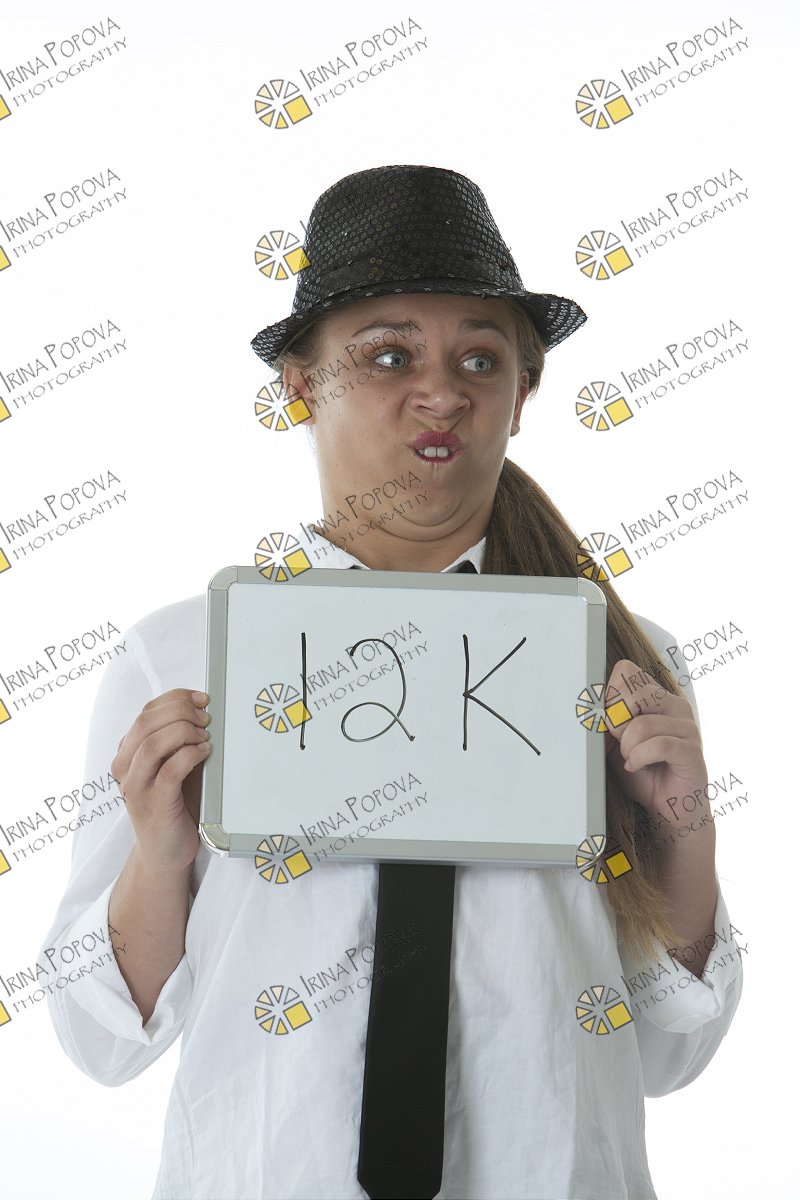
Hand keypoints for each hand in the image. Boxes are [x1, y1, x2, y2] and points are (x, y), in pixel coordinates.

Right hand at [111, 688, 211, 871]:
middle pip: (147, 722)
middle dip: (181, 711)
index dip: (176, 699)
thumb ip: (179, 740)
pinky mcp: (154, 804)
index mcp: (128, 752)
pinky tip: (205, 752)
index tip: (201, 698)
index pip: (147, 712)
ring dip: (184, 732)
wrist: (165, 851)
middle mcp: (125, 768)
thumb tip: (204, 710)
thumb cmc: (174, 804)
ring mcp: (136, 787)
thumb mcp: (174, 765)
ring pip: (153, 743)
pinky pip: (170, 770)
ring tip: (205, 736)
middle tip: (206, 718)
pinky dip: (190, 755)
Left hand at [603, 659, 706, 827]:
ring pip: (642, 724)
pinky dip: (638, 758)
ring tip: (631, 759)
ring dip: (627, 747)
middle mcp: (675, 705)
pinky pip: (658, 745)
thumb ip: (605, 721)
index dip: (610, 697)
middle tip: (622, 744)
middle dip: (617, 722)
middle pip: (632, 691)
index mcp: (657, 696)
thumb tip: (589, 704)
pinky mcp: (692, 750)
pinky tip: (636, 766)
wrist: (669, 809)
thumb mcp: (615, 743)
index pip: (626, 671)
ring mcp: (687, 726)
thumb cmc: (644, 773)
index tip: (611, 724)